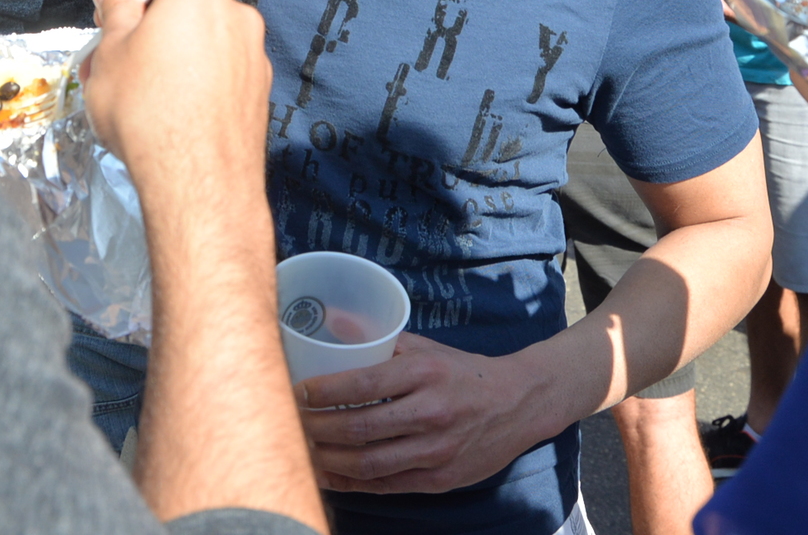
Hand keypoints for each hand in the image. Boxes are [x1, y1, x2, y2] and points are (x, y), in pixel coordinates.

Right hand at [82, 0, 269, 190]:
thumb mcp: (111, 52)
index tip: (112, 13)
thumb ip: (115, 11)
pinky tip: (169, 114)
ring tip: (134, 93)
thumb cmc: (148, 110)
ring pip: (203, 42)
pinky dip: (196, 81)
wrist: (198, 181)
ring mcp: (253, 55)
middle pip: (186, 4)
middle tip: (113, 58)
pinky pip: (221, 73)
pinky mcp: (259, 93)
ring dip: (169, 55)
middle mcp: (236, 15)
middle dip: (148, 26)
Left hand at [297, 333, 548, 494]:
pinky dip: (351, 482)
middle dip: (317, 428)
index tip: (296, 392)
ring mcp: (436, 450)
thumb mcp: (425, 348)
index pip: (364, 384)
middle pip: (360, 426)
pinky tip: (327, 475)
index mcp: (425, 373)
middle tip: (289, 423)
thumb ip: (380, 341)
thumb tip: (333, 323)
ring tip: (300, 451)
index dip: (324, 391)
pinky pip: (386, 485)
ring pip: (369, 462)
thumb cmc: (461, 372)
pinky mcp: (440, 479)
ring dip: (328, 459)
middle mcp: (431, 412)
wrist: (518, 404)